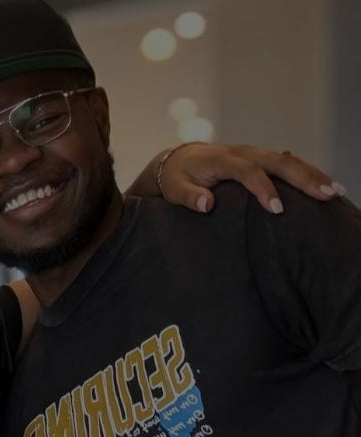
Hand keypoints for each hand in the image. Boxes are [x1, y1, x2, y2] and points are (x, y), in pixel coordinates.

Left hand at [158, 144, 345, 213]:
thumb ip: (189, 197)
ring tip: (335, 191)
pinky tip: (324, 186)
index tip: (277, 209)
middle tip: (326, 194)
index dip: (263, 189)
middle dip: (303, 178)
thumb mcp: (175, 189)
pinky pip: (286, 164)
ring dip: (312, 174)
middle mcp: (242, 153)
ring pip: (287, 160)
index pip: (247, 171)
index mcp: (222, 160)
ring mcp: (254, 154)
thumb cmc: (176, 178)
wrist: (178, 160)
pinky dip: (306, 173)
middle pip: (277, 162)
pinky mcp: (260, 160)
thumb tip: (207, 204)